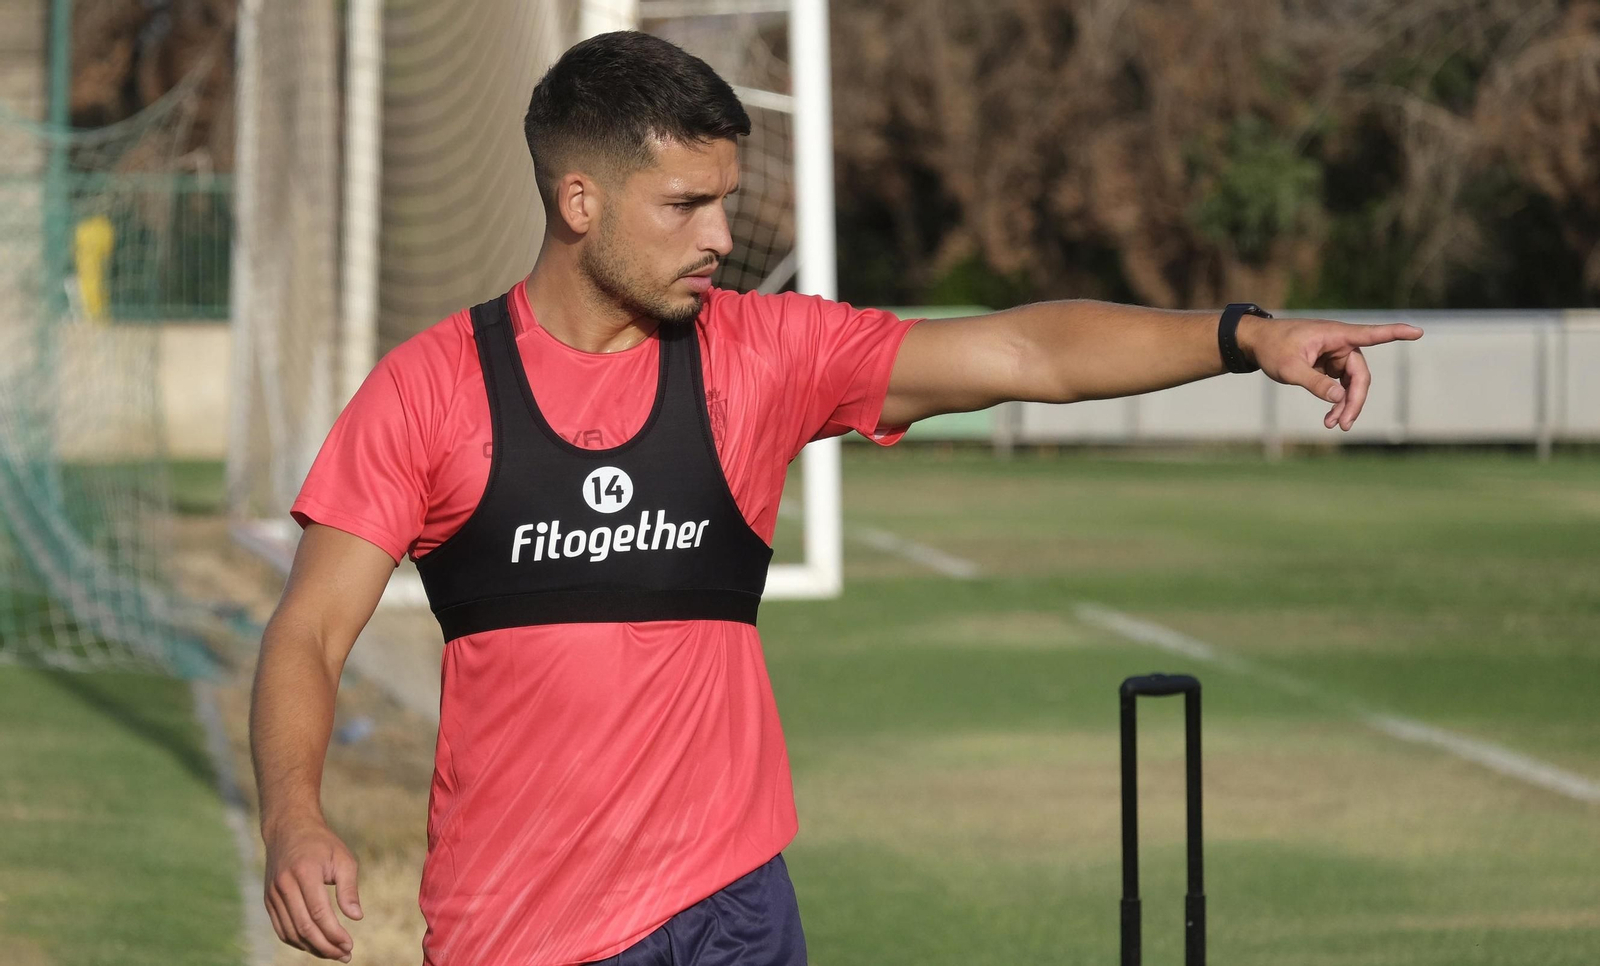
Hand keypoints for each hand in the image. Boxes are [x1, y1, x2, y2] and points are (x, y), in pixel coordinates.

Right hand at [263, 817, 362, 961]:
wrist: (289, 829)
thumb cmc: (322, 844)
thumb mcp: (343, 859)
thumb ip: (349, 889)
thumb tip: (356, 917)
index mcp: (304, 872)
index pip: (319, 912)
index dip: (334, 933)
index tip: (349, 945)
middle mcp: (284, 885)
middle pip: (304, 927)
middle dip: (326, 946)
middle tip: (345, 955)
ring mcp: (272, 894)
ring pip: (291, 932)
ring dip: (312, 948)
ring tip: (333, 953)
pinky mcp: (268, 900)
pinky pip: (281, 929)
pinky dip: (298, 942)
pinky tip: (315, 945)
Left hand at [1239, 317, 1424, 430]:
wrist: (1255, 342)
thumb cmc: (1272, 349)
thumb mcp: (1289, 369)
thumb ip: (1315, 383)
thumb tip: (1340, 399)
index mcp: (1335, 335)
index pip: (1371, 334)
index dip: (1395, 333)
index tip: (1418, 331)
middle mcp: (1341, 343)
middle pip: (1360, 375)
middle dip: (1354, 401)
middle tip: (1343, 425)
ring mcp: (1336, 354)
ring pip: (1352, 384)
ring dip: (1346, 405)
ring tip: (1334, 426)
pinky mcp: (1330, 364)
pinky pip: (1341, 385)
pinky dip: (1337, 401)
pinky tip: (1330, 418)